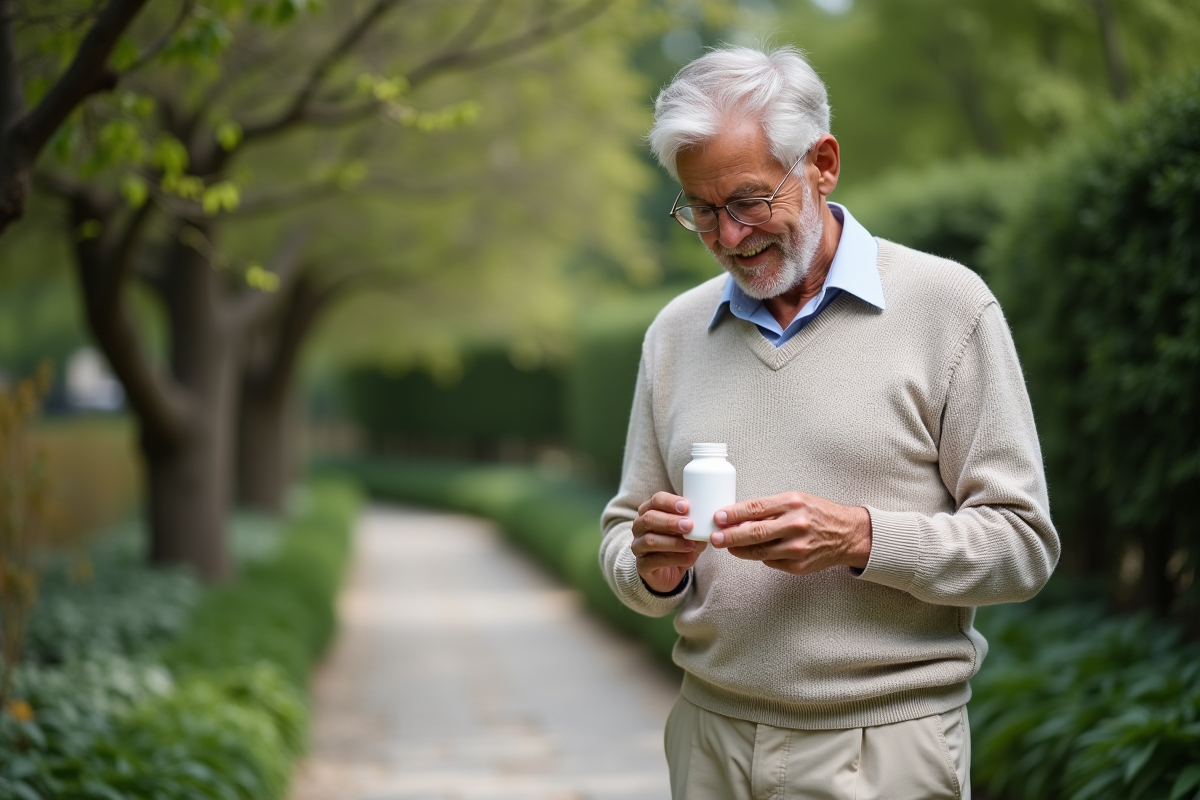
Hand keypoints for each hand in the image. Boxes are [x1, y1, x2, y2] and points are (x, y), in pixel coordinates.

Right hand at [631, 492, 707, 593]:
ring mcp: (638, 546)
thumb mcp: (688, 532)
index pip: (656, 500)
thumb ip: (695, 526)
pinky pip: (654, 560)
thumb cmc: (678, 544)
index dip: (670, 502)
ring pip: (650, 540)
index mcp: (650, 511)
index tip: (686, 506)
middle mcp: (639, 526)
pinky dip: (674, 558)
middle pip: (649, 518)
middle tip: (689, 525)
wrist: (670, 572)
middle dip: (670, 521)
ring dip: (673, 542)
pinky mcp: (642, 564)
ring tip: (691, 545)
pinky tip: (688, 558)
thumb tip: (706, 525)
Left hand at [709, 491, 871, 574]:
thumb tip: (736, 515)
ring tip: (728, 545)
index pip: (755, 508)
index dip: (733, 514)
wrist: (847, 534)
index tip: (718, 517)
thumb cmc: (817, 514)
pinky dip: (760, 556)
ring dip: (739, 549)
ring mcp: (797, 548)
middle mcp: (795, 525)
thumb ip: (769, 508)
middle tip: (715, 538)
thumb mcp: (796, 500)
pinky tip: (756, 551)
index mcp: (792, 503)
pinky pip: (770, 561)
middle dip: (730, 536)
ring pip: (759, 551)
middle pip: (754, 533)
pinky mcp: (798, 565)